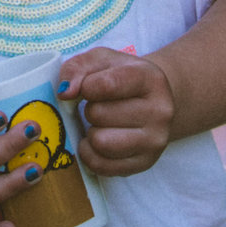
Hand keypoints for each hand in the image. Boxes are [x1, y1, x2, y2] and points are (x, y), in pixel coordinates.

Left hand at [58, 48, 175, 175]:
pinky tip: (98, 141)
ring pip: (100, 143)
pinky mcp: (145, 163)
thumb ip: (77, 68)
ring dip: (91, 133)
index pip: (106, 85)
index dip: (87, 87)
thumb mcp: (101, 60)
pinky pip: (101, 166)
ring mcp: (155, 140)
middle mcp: (160, 111)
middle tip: (100, 106)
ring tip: (101, 124)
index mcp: (151, 79)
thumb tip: (65, 93)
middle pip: (98, 115)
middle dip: (90, 110)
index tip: (89, 87)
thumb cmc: (123, 78)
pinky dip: (91, 154)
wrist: (154, 101)